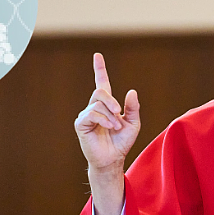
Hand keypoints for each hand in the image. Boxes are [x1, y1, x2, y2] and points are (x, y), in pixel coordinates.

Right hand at [74, 53, 140, 171]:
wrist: (112, 159)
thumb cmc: (122, 143)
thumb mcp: (133, 124)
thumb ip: (133, 108)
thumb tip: (131, 91)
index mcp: (107, 105)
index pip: (102, 83)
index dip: (100, 69)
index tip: (98, 56)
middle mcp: (94, 107)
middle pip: (100, 92)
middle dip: (111, 101)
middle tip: (119, 113)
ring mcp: (86, 115)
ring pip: (98, 104)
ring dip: (111, 115)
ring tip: (116, 127)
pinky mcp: (81, 124)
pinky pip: (92, 114)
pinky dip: (103, 119)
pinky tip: (110, 127)